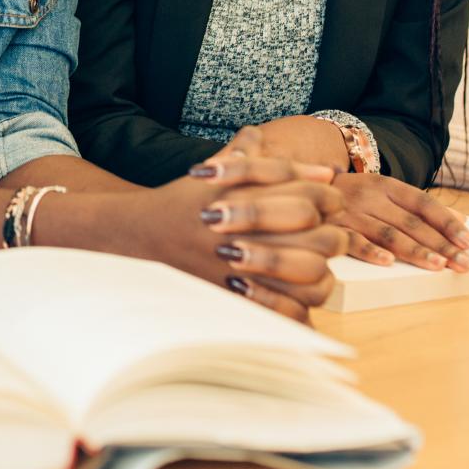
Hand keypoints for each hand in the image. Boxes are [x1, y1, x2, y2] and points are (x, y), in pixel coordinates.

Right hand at [121, 151, 344, 321]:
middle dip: (330, 235)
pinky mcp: (236, 298)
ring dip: (319, 269)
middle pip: (319, 236)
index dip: (327, 195)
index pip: (311, 195)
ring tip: (311, 264)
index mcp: (248, 196)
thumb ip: (255, 158)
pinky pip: (288, 311)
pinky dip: (299, 306)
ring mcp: (243, 268)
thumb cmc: (182, 203)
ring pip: (311, 275)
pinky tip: (293, 293)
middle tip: (325, 235)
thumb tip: (302, 158)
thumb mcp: (215, 171)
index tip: (328, 199)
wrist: (138, 237)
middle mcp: (249, 232)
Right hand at [328, 172, 468, 270]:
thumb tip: (461, 220)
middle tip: (463, 262)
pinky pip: (352, 240)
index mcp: (386, 185)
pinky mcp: (332, 226)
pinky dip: (370, 251)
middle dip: (440, 244)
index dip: (447, 222)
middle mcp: (370, 196)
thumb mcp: (384, 192)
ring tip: (439, 265)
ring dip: (415, 251)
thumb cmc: (352, 196)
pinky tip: (388, 263)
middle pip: (411, 222)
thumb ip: (419, 206)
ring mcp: (350, 211)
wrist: (302, 184)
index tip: (468, 241)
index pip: (424, 203)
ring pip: (388, 233)